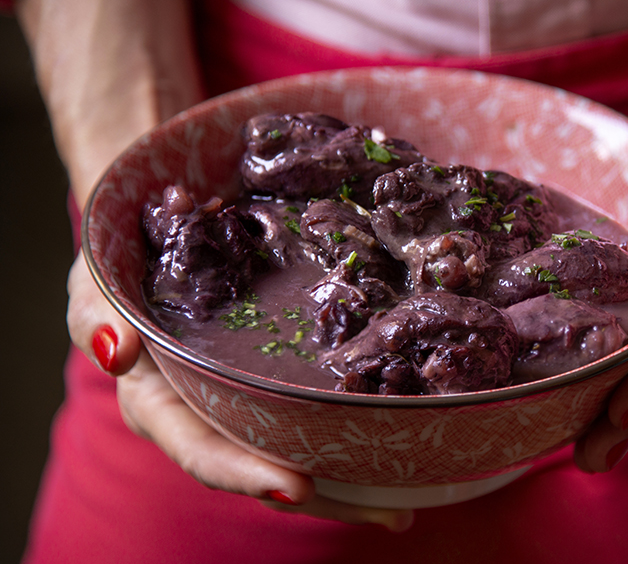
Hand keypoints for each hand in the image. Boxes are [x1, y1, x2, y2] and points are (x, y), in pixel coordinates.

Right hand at [67, 256, 413, 530]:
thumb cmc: (121, 265)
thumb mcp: (98, 282)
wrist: (153, 237)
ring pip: (298, 455)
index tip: (294, 486)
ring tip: (409, 506)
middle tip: (390, 511)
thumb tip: (116, 351)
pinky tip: (406, 451)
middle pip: (266, 469)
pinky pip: (313, 417)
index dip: (244, 473)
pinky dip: (354, 438)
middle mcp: (209, 416)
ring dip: (353, 486)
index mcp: (161, 404)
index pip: (203, 450)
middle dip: (325, 496)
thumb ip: (97, 315)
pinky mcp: (276, 384)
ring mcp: (245, 404)